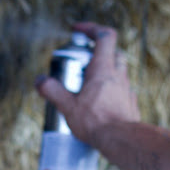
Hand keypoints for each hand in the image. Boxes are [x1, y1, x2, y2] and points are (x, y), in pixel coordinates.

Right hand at [36, 22, 140, 144]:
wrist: (122, 140)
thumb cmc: (96, 122)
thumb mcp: (68, 106)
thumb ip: (53, 91)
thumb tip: (40, 81)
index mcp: (102, 70)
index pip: (103, 36)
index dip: (91, 28)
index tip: (78, 30)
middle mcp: (117, 75)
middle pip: (113, 52)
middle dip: (99, 51)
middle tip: (83, 60)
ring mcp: (126, 89)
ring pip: (119, 70)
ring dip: (106, 71)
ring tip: (89, 84)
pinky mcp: (130, 104)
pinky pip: (122, 90)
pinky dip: (112, 90)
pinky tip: (102, 102)